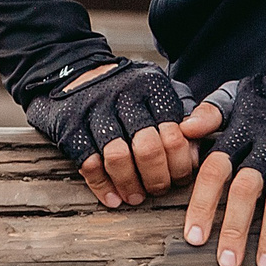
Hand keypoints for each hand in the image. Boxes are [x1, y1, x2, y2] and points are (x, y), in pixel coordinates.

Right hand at [24, 59, 196, 208]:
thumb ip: (181, 116)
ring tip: (135, 196)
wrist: (74, 67)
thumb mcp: (157, 88)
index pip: (174, 136)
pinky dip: (102, 187)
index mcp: (151, 89)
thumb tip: (194, 154)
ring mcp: (95, 111)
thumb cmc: (125, 88)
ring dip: (129, 185)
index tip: (179, 179)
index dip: (180, 166)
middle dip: (156, 179)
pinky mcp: (71, 125)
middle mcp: (124, 98)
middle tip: (158, 190)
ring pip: (117, 158)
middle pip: (148, 149)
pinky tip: (112, 198)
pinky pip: (88, 164)